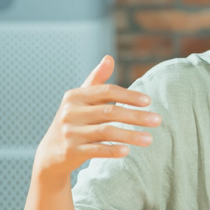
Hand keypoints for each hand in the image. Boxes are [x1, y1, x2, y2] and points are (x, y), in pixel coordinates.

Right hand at [33, 55, 159, 180]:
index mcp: (75, 96)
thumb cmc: (74, 120)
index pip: (106, 91)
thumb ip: (96, 79)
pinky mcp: (71, 151)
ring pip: (106, 131)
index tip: (149, 101)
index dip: (128, 95)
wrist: (51, 152)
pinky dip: (112, 150)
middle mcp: (70, 112)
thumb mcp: (81, 98)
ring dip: (130, 135)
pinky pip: (96, 150)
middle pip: (109, 112)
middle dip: (136, 116)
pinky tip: (127, 151)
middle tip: (158, 120)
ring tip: (150, 139)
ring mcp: (70, 132)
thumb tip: (109, 57)